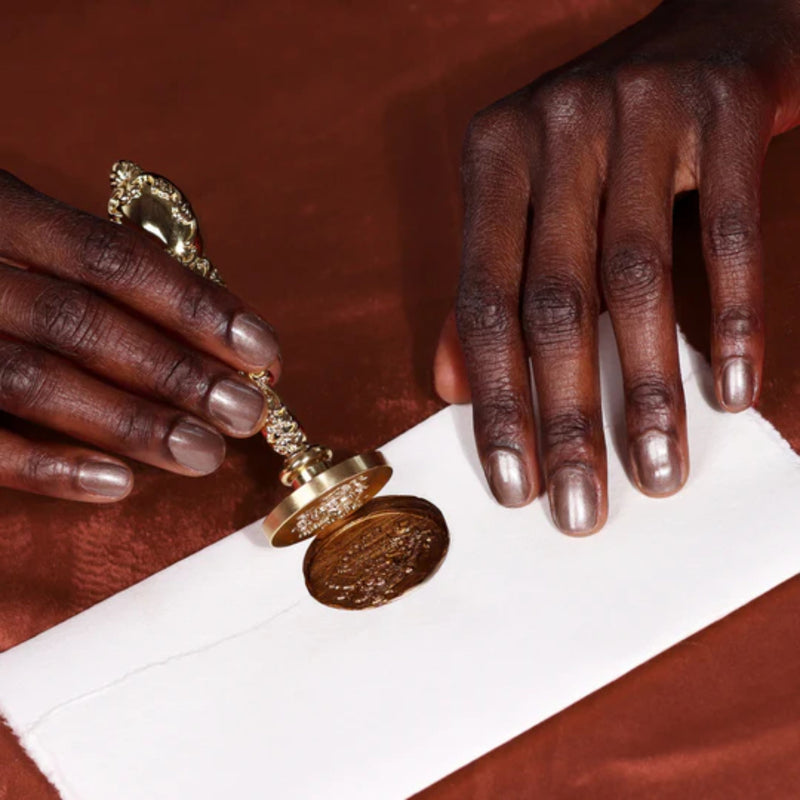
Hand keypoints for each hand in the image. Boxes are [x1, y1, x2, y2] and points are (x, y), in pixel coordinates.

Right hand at [0, 170, 279, 501]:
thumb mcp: (15, 233)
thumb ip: (90, 270)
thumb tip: (210, 335)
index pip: (114, 257)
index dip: (196, 305)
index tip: (263, 350)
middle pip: (82, 322)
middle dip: (175, 371)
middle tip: (245, 412)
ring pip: (34, 379)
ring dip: (130, 422)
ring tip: (203, 455)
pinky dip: (46, 465)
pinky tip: (116, 484)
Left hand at [434, 0, 799, 532]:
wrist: (711, 20)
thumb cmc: (607, 139)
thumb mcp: (531, 200)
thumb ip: (489, 285)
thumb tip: (450, 384)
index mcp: (494, 156)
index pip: (482, 299)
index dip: (496, 400)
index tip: (513, 484)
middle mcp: (555, 128)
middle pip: (554, 300)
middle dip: (566, 417)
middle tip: (580, 507)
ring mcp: (639, 112)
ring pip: (635, 276)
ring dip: (646, 389)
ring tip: (655, 473)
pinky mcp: (723, 108)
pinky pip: (730, 233)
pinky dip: (730, 318)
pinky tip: (729, 393)